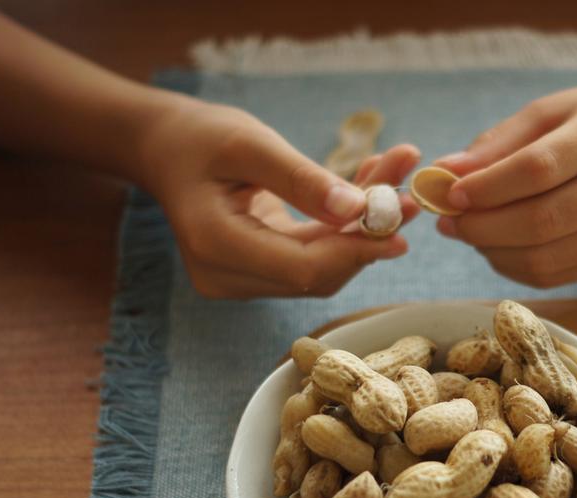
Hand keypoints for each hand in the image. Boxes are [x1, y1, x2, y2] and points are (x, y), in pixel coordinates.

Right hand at [138, 99, 419, 297]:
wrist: (164, 147)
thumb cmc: (199, 137)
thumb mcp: (250, 144)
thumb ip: (302, 179)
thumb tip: (360, 209)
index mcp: (215, 245)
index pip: (303, 268)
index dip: (356, 252)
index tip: (401, 227)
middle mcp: (226, 276)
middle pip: (316, 272)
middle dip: (367, 237)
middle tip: (412, 198)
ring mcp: (239, 280)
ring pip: (319, 266)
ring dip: (361, 231)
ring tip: (397, 185)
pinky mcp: (255, 272)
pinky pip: (310, 256)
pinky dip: (341, 229)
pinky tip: (369, 193)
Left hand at [434, 77, 576, 287]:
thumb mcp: (557, 109)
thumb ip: (501, 142)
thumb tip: (445, 175)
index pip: (539, 170)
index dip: (487, 188)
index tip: (449, 193)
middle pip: (542, 221)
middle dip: (482, 227)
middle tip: (448, 222)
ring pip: (547, 258)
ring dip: (494, 252)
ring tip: (469, 233)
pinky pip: (558, 275)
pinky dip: (516, 268)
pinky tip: (497, 248)